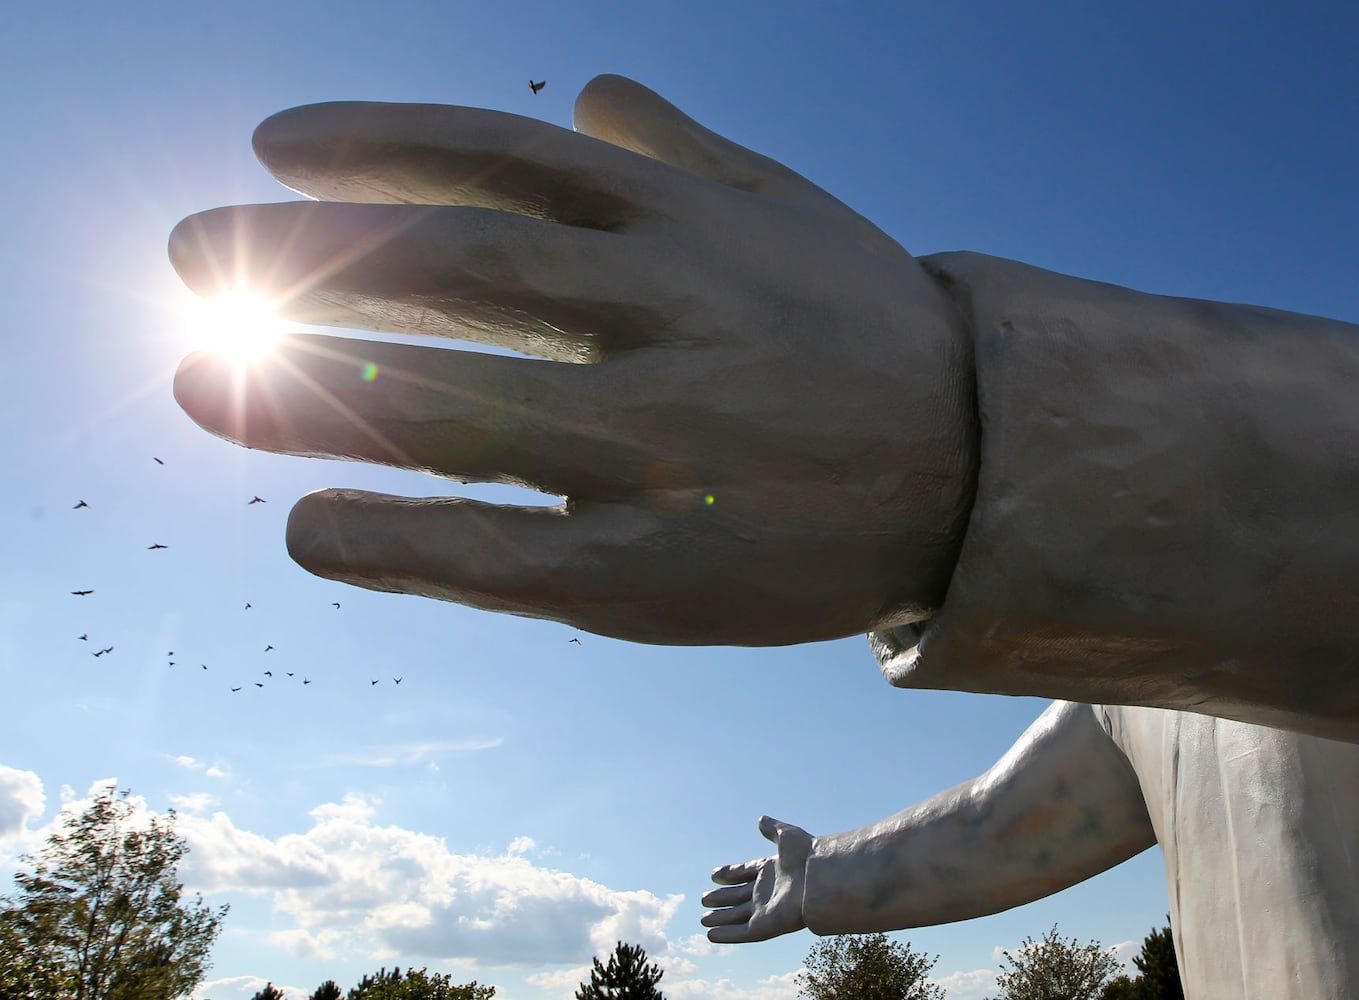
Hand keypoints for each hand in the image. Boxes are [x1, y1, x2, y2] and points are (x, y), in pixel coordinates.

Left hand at [168, 75, 975, 645]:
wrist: (984, 471)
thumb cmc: (872, 332)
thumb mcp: (796, 212)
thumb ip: (687, 151)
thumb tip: (598, 86)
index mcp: (692, 228)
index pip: (505, 156)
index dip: (377, 142)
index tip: (276, 150)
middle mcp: (672, 320)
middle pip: (454, 266)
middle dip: (301, 254)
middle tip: (186, 251)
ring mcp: (667, 448)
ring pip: (461, 407)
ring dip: (310, 392)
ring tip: (196, 380)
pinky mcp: (666, 571)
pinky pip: (509, 558)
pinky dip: (399, 543)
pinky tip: (309, 531)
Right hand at [701, 815, 811, 942]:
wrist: (819, 878)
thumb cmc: (807, 855)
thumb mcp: (787, 836)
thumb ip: (773, 829)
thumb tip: (761, 819)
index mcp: (771, 870)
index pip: (745, 872)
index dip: (729, 874)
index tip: (714, 875)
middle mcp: (767, 891)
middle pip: (738, 896)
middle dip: (722, 898)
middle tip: (703, 899)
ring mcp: (766, 910)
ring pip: (737, 916)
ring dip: (721, 918)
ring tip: (703, 920)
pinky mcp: (766, 926)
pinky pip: (742, 932)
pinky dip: (727, 935)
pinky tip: (711, 935)